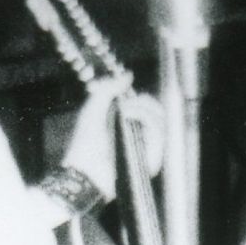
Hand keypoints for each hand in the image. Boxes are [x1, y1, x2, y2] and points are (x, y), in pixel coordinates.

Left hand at [62, 81, 166, 202]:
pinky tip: (129, 118)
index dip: (143, 100)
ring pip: (160, 122)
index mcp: (129, 128)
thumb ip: (109, 89)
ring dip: (143, 109)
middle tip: (129, 101)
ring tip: (125, 110)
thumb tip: (128, 76)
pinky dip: (145, 120)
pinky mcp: (152, 160)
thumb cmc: (85, 142)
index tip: (129, 94)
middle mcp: (141, 139)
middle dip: (146, 102)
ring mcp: (147, 150)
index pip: (148, 110)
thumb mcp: (93, 108)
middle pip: (159, 114)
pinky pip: (159, 134)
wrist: (84, 168)